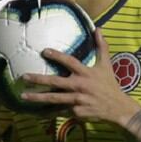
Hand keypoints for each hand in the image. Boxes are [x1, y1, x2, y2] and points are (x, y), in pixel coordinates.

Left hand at [21, 28, 140, 125]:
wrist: (117, 107)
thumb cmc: (109, 84)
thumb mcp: (106, 65)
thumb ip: (101, 47)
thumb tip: (98, 29)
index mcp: (86, 73)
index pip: (69, 62)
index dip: (57, 56)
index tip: (44, 51)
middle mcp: (80, 86)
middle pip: (56, 82)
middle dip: (39, 79)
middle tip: (24, 76)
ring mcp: (77, 100)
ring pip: (54, 98)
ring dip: (37, 97)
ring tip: (23, 95)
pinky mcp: (76, 112)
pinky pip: (59, 111)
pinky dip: (48, 112)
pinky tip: (35, 112)